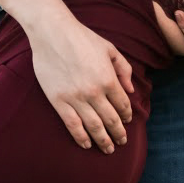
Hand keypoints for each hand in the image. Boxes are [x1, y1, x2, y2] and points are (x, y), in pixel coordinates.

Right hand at [28, 13, 134, 153]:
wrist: (52, 33)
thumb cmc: (82, 38)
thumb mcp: (110, 49)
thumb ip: (124, 69)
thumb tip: (131, 90)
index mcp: (108, 79)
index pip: (123, 105)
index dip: (127, 115)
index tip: (127, 121)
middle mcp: (94, 92)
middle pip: (111, 120)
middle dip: (118, 133)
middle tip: (121, 142)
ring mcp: (75, 98)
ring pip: (93, 127)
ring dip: (103, 140)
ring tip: (108, 149)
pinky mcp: (59, 101)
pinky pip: (72, 125)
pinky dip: (81, 137)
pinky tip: (86, 144)